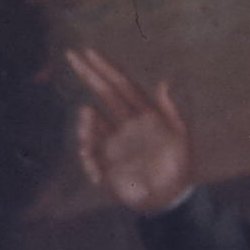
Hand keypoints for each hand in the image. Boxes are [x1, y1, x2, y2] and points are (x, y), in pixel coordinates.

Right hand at [64, 45, 194, 215]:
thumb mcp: (179, 137)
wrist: (170, 198)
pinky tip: (96, 174)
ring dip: (86, 124)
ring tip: (87, 120)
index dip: (105, 67)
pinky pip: (90, 157)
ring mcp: (113, 141)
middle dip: (87, 74)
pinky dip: (88, 161)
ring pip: (91, 124)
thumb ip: (171, 110)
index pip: (121, 84)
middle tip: (69, 54)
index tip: (88, 51)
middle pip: (103, 93)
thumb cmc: (178, 165)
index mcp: (142, 112)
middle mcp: (124, 122)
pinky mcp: (106, 163)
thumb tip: (166, 80)